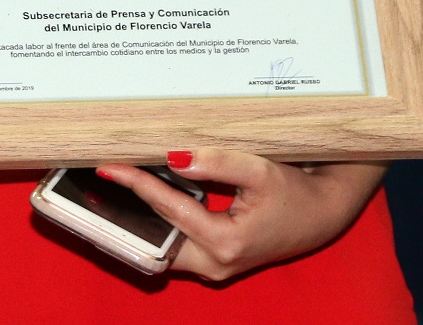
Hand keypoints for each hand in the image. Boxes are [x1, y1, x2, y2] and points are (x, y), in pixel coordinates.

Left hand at [99, 149, 386, 280]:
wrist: (322, 212)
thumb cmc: (295, 192)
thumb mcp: (260, 170)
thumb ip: (218, 161)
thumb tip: (174, 156)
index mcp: (225, 243)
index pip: (168, 210)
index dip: (137, 185)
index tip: (111, 166)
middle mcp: (215, 264)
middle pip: (157, 240)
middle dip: (127, 213)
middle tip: (99, 182)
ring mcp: (214, 266)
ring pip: (165, 245)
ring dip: (142, 219)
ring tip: (115, 186)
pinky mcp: (215, 259)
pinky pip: (178, 243)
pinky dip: (160, 221)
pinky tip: (144, 197)